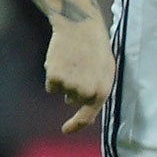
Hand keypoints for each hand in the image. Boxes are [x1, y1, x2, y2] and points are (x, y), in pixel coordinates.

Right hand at [46, 13, 113, 132]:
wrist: (81, 27)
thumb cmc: (95, 50)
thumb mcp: (105, 73)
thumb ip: (97, 94)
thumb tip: (88, 118)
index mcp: (102, 91)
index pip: (87, 116)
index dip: (75, 125)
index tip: (66, 130)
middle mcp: (86, 92)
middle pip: (72, 100)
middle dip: (73, 89)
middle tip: (80, 67)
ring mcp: (70, 85)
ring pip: (61, 91)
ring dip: (64, 79)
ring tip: (73, 61)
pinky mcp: (55, 77)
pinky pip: (51, 85)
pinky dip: (53, 75)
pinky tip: (62, 60)